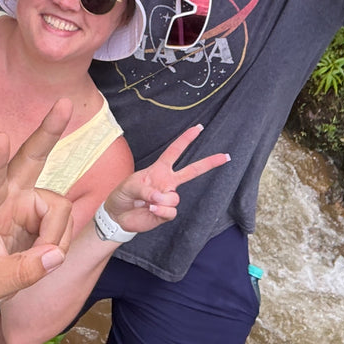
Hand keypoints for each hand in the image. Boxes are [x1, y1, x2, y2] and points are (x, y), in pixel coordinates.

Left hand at [0, 99, 76, 311]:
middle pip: (32, 158)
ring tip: (38, 261)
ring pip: (59, 209)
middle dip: (48, 132)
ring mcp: (28, 203)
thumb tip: (54, 255)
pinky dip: (59, 243)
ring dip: (56, 237)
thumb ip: (21, 272)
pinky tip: (44, 254)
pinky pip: (64, 223)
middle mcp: (10, 197)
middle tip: (63, 104)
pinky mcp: (42, 214)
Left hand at [102, 125, 227, 234]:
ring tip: (147, 202)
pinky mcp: (167, 213)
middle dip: (208, 163)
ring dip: (160, 200)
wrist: (118, 216)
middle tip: (225, 156)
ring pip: (174, 197)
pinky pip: (171, 211)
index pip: (174, 152)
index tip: (198, 128)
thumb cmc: (123, 195)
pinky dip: (160, 211)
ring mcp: (168, 198)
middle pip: (191, 171)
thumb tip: (160, 197)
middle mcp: (167, 182)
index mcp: (159, 170)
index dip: (185, 139)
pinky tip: (151, 210)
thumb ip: (145, 188)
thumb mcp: (130, 185)